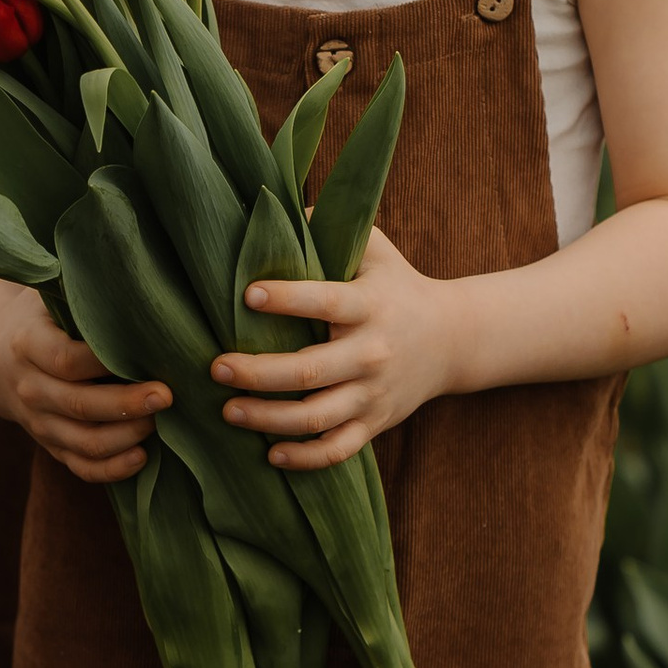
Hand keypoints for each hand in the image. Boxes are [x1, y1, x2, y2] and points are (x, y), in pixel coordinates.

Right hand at [0, 288, 168, 485]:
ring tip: (161, 424)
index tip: (146, 355)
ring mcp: (37, 421)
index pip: (66, 359)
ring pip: (83, 441)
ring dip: (125, 437)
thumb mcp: (48, 295)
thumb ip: (82, 293)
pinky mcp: (49, 445)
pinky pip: (80, 466)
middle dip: (126, 404)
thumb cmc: (38, 318)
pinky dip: (112, 469)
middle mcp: (29, 387)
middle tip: (166, 396)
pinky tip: (141, 458)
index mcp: (28, 344)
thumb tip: (134, 281)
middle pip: (79, 405)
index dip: (105, 362)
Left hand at [210, 228, 461, 468]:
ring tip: (228, 411)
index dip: (287, 299)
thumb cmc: (396, 285)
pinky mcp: (375, 422)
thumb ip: (326, 226)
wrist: (452, 339)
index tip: (247, 295)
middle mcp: (372, 352)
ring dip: (267, 419)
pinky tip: (270, 454)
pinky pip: (338, 450)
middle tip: (215, 367)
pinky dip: (305, 458)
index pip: (326, 302)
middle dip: (257, 373)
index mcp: (370, 305)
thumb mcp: (372, 247)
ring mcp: (374, 393)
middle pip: (310, 372)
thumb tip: (269, 208)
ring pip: (317, 417)